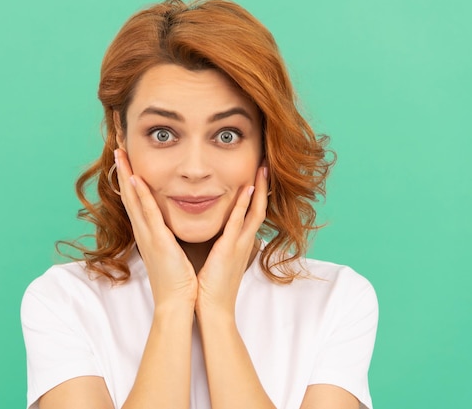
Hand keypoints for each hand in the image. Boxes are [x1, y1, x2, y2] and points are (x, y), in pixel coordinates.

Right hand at [114, 149, 197, 310]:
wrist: (176, 303)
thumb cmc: (177, 281)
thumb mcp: (171, 252)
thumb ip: (169, 237)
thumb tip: (171, 226)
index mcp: (148, 233)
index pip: (136, 201)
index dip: (130, 179)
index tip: (127, 160)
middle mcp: (143, 232)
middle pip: (128, 195)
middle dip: (122, 171)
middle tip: (117, 148)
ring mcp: (148, 235)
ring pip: (133, 199)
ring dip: (126, 175)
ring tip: (120, 153)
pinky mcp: (157, 241)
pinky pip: (147, 213)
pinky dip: (140, 194)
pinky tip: (135, 178)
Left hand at [196, 166, 267, 314]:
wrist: (213, 311)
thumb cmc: (211, 289)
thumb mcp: (217, 262)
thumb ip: (219, 248)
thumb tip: (214, 237)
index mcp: (239, 245)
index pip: (251, 215)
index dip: (255, 196)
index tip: (256, 177)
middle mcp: (243, 242)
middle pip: (258, 208)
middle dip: (263, 187)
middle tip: (265, 165)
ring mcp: (239, 245)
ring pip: (254, 211)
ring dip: (259, 189)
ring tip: (262, 169)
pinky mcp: (230, 249)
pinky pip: (239, 223)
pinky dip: (244, 205)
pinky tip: (248, 189)